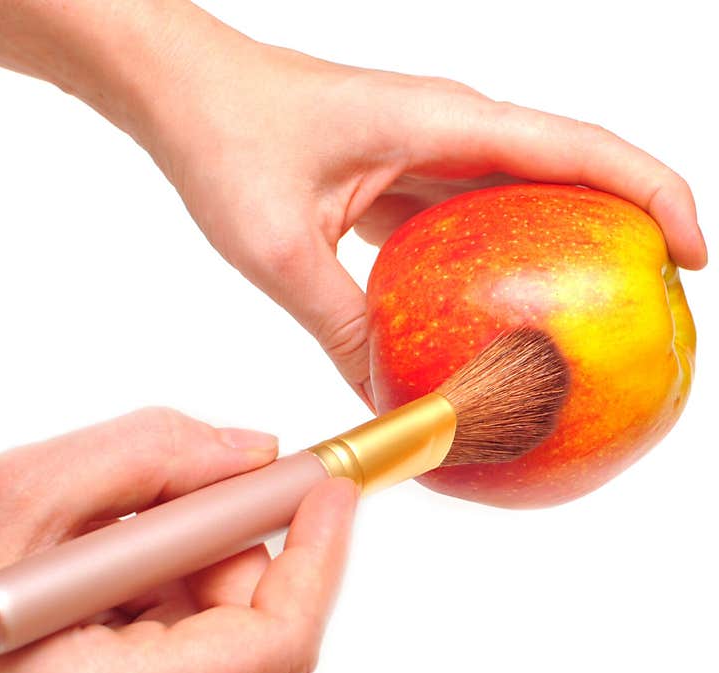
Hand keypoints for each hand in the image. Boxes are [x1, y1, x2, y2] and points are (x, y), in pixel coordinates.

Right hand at [0, 409, 356, 672]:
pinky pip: (186, 672)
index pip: (272, 645)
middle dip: (229, 557)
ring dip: (189, 582)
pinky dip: (167, 610)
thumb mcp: (20, 490)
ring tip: (100, 556)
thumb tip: (255, 455)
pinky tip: (99, 592)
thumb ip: (152, 457)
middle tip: (167, 507)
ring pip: (221, 653)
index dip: (317, 558)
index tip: (327, 488)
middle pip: (250, 643)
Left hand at [116, 19, 706, 400]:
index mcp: (442, 123)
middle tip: (650, 304)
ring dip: (558, 251)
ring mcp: (425, 151)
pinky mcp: (398, 177)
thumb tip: (386, 397)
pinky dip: (490, 266)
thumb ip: (341, 324)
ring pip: (518, 200)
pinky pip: (464, 223)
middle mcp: (447, 129)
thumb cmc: (225, 139)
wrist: (183, 96)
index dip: (653, 194)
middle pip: (568, 172)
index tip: (695, 253)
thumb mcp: (282, 247)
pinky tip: (489, 316)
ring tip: (586, 320)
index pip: (579, 150)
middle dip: (623, 229)